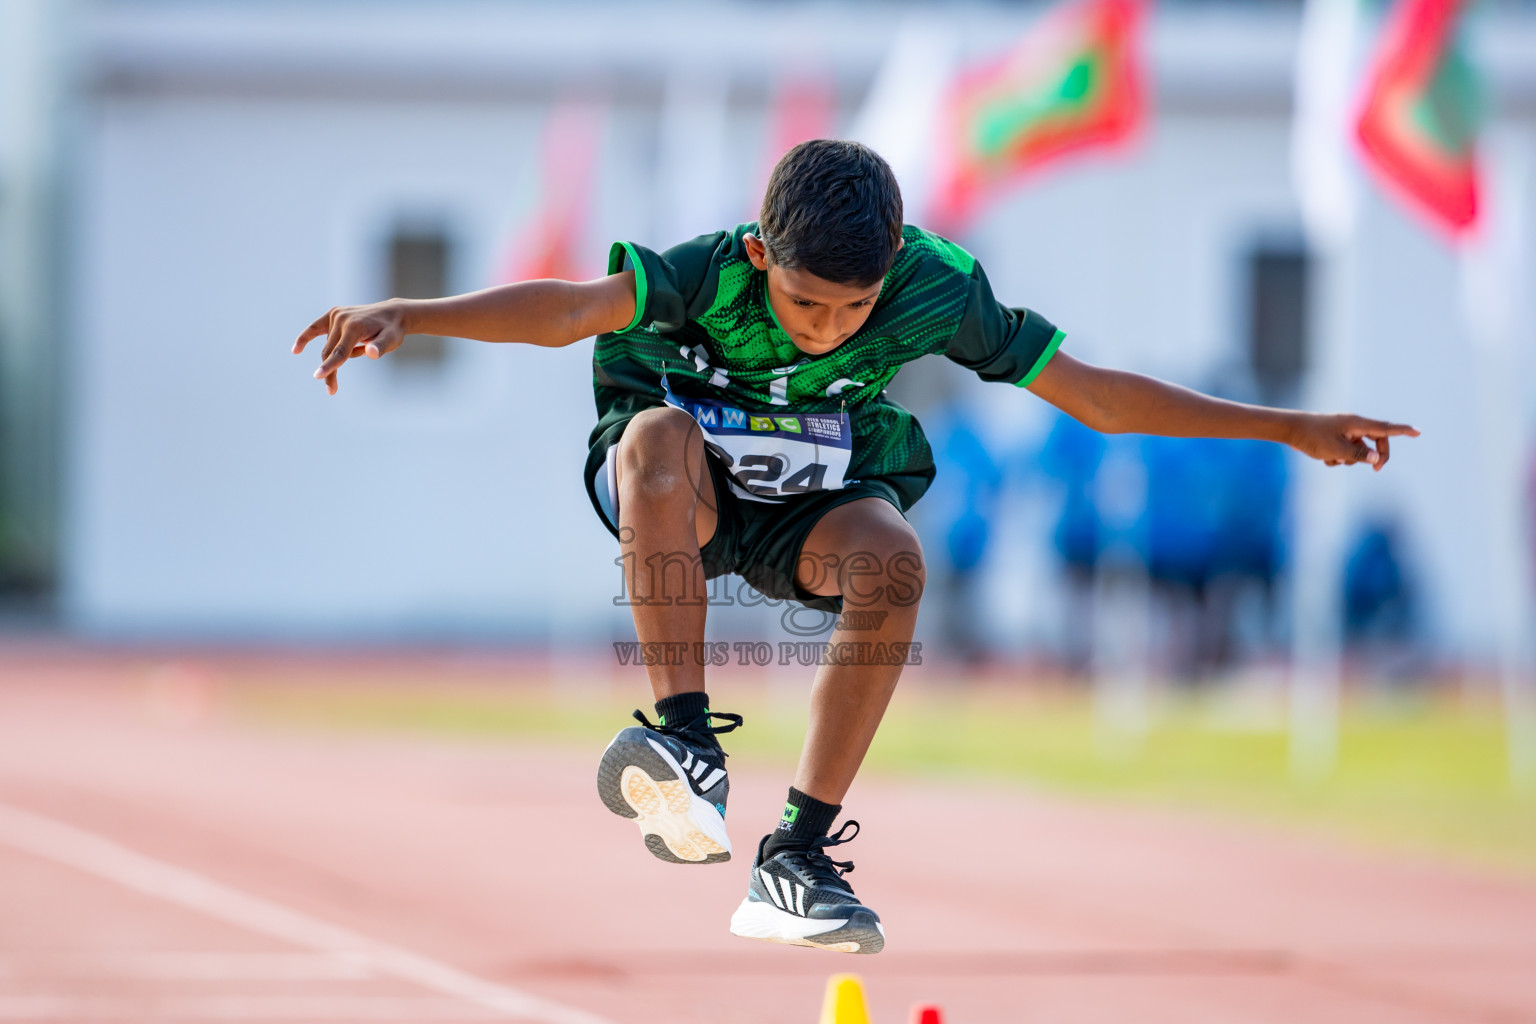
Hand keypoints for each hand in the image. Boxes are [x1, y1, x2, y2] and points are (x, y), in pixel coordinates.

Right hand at [292, 300, 408, 394]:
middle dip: (330, 372)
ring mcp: (336, 315)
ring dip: (337, 357)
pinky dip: (305, 337)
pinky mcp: (333, 314)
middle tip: (332, 391)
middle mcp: (342, 318)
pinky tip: (296, 350)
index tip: (318, 376)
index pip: (340, 351)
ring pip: (329, 346)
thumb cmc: (392, 330)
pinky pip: (314, 328)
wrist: (392, 314)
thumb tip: (372, 353)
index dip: (330, 365)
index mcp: (355, 326)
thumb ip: (381, 346)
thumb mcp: (392, 340)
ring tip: (354, 357)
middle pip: (330, 352)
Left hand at [1287, 412, 1419, 471]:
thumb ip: (1358, 455)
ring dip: (1349, 459)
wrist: (1290, 430)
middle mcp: (1353, 426)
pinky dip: (1337, 458)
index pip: (1385, 428)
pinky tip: (1323, 457)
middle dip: (1374, 456)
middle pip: (1376, 441)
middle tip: (1376, 470)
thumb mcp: (1337, 450)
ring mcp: (1344, 432)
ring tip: (1332, 458)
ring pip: (1358, 450)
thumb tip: (1376, 458)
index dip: (1403, 431)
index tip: (1418, 432)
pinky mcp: (1335, 438)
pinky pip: (1344, 452)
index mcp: (1357, 423)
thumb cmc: (1313, 437)